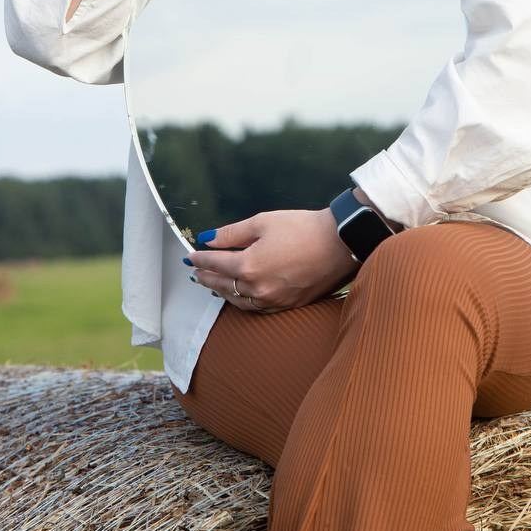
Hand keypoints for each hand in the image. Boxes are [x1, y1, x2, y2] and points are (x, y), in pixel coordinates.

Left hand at [183, 208, 359, 312]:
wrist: (339, 244)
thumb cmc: (302, 228)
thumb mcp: (263, 222)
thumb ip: (232, 233)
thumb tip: (209, 239)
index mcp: (248, 266)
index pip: (215, 263)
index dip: (201, 258)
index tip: (191, 255)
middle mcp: (257, 288)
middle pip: (223, 285)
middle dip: (207, 276)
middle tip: (196, 271)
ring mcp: (272, 301)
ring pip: (237, 301)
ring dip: (222, 291)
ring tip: (212, 284)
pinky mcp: (287, 306)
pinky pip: (255, 308)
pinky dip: (242, 301)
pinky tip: (239, 295)